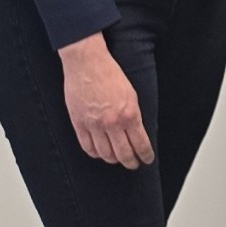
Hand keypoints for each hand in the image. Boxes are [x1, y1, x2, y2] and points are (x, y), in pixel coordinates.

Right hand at [59, 33, 153, 167]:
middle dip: (131, 162)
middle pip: (123, 154)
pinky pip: (87, 147)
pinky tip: (100, 152)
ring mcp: (94, 125)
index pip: (140, 145)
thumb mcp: (131, 94)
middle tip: (134, 164)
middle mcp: (112, 123)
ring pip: (105, 154)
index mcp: (129, 114)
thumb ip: (134, 116)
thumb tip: (136, 134)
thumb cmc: (109, 73)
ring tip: (117, 158)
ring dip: (113, 159)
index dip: (145, 156)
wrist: (86, 62)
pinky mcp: (78, 123)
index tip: (147, 159)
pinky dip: (95, 153)